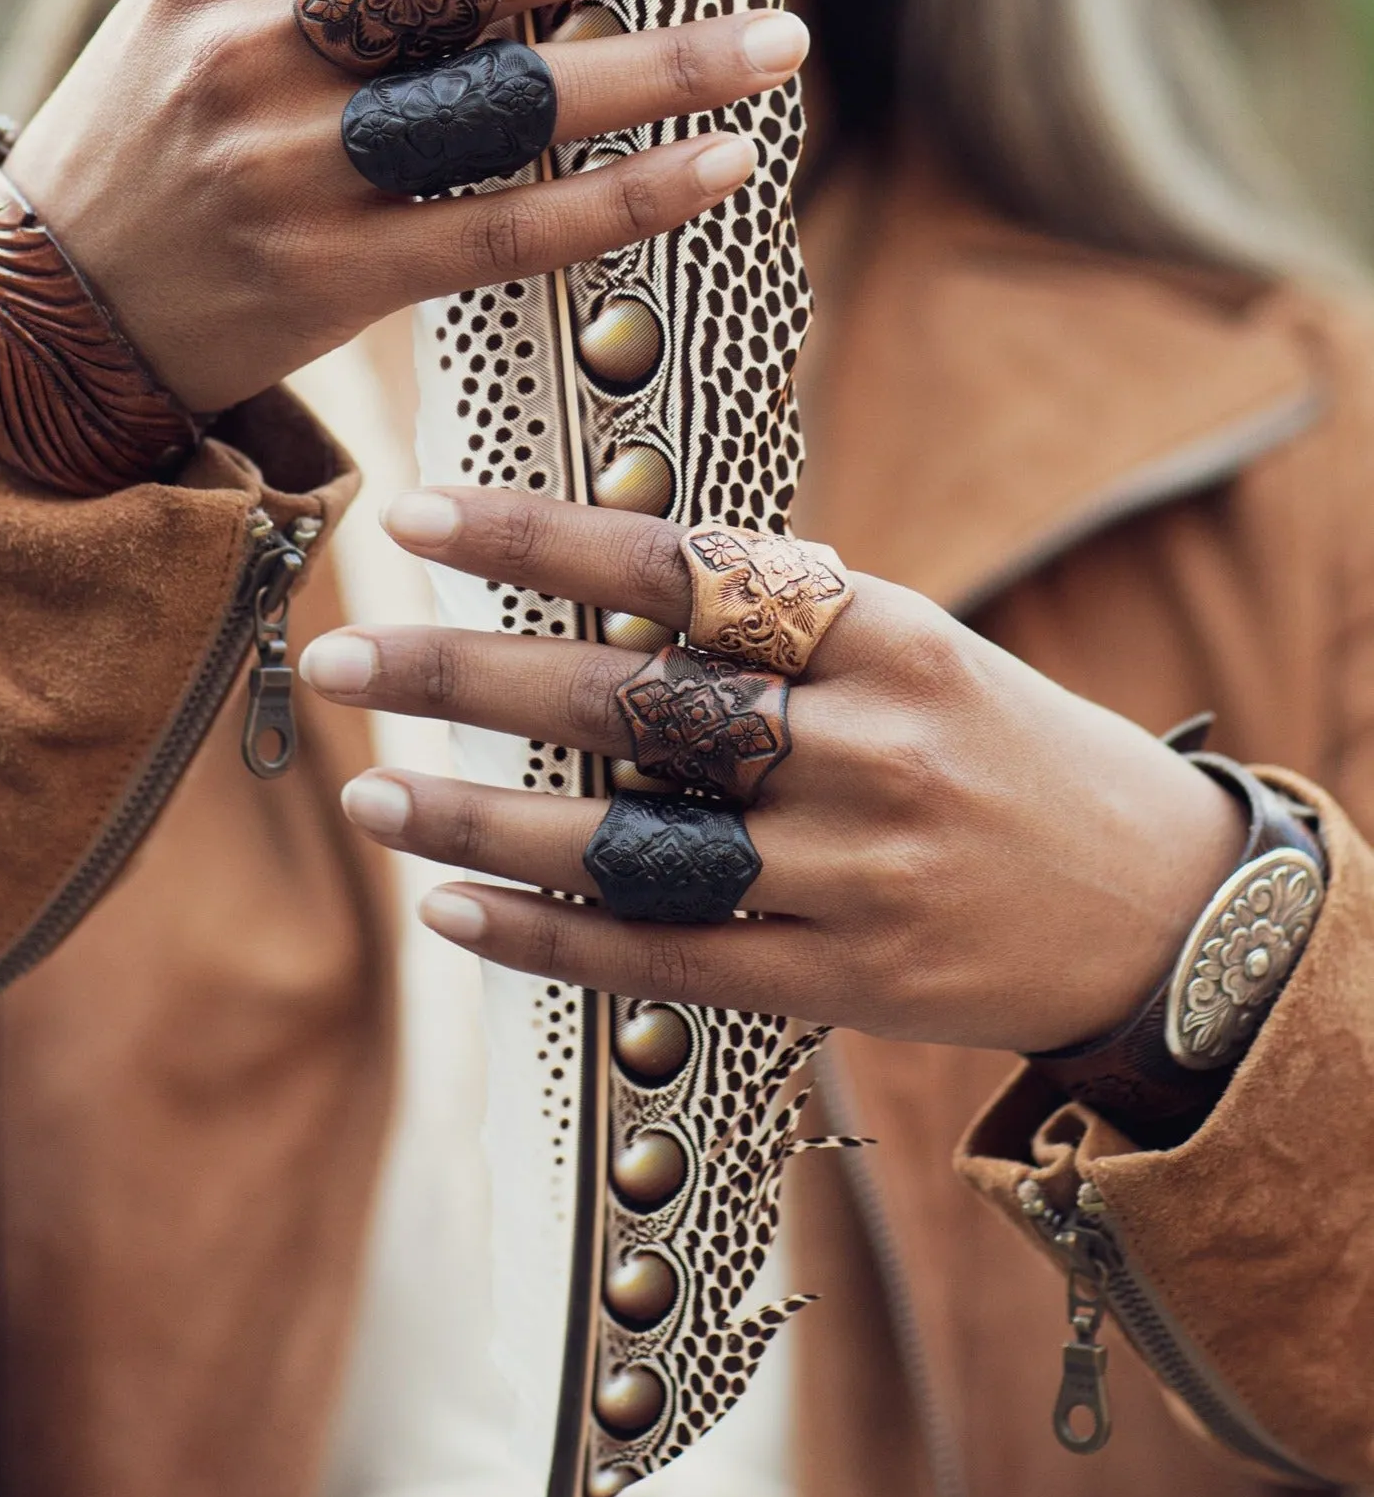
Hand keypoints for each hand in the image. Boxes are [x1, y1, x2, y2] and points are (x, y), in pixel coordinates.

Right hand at [5, 0, 815, 412]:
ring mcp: (292, 163)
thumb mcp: (210, 1)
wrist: (55, 309)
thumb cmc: (163, 136)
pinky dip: (623, 196)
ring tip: (783, 40)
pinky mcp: (332, 277)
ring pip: (515, 98)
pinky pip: (507, 227)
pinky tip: (718, 161)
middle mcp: (258, 38)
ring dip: (667, 64)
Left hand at [299, 489, 1246, 1052]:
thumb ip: (791, 619)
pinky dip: (548, 941)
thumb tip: (618, 579)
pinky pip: (665, 960)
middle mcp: (869, 749)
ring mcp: (854, 875)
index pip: (686, 572)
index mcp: (892, 637)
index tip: (418, 517)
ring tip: (371, 799)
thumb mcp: (928, 648)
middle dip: (465, 681)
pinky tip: (455, 913)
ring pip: (629, 848)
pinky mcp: (842, 979)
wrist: (1158, 906)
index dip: (539, 544)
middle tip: (338, 659)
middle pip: (631, 708)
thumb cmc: (1014, 751)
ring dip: (483, 826)